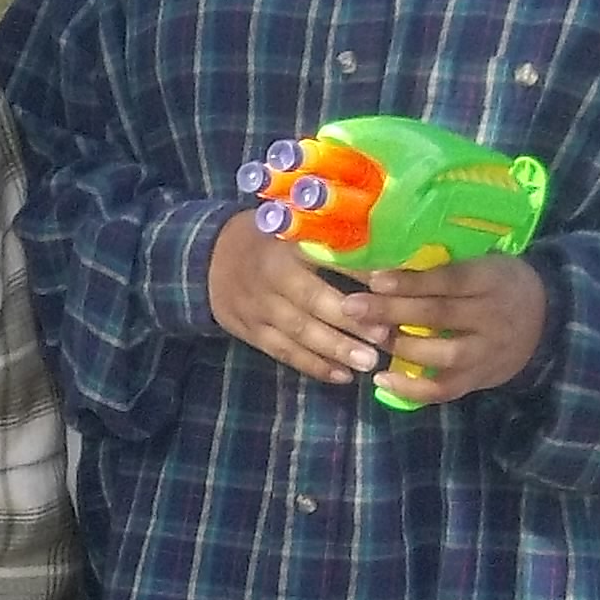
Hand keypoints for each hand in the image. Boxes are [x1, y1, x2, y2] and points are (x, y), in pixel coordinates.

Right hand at [205, 210, 391, 383]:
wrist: (209, 257)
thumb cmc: (268, 238)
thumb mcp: (294, 223)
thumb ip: (331, 236)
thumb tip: (388, 250)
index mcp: (286, 241)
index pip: (326, 257)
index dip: (358, 273)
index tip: (391, 288)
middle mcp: (270, 274)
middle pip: (311, 300)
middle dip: (349, 321)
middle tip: (383, 337)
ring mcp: (256, 306)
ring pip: (298, 331)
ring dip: (334, 348)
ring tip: (368, 362)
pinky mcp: (248, 330)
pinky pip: (282, 351)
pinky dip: (312, 365)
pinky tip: (341, 375)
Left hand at [350, 252, 548, 406]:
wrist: (549, 320)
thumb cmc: (501, 284)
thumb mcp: (484, 264)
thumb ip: (444, 269)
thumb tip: (385, 265)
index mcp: (491, 279)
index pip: (449, 279)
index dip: (410, 281)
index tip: (373, 279)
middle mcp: (492, 317)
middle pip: (438, 315)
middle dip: (391, 311)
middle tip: (351, 307)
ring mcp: (488, 352)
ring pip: (443, 354)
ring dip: (401, 347)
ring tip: (369, 337)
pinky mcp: (481, 379)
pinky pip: (445, 389)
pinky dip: (412, 389)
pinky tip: (381, 380)